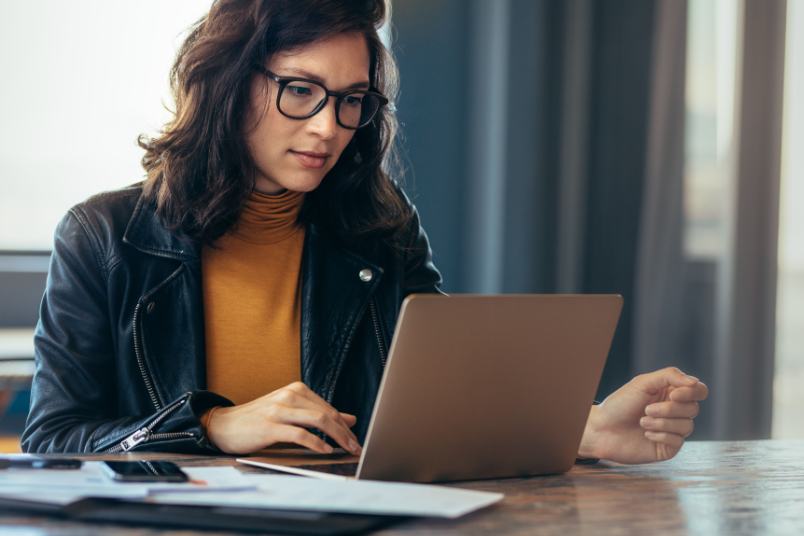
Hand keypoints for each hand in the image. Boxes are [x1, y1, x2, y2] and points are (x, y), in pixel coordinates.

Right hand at [206, 382, 361, 455]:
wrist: (223, 425)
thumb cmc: (258, 420)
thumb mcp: (291, 412)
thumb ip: (318, 414)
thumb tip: (350, 419)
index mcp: (296, 390)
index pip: (329, 408)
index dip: (345, 426)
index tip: (355, 440)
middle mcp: (289, 395)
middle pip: (327, 413)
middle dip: (345, 432)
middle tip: (356, 447)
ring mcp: (279, 409)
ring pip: (318, 420)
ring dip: (337, 437)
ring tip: (346, 449)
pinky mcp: (269, 426)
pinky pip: (299, 434)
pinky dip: (316, 443)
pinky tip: (324, 450)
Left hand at [578, 367, 707, 463]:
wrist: (602, 429)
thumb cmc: (620, 404)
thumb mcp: (643, 383)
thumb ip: (669, 376)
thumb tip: (695, 382)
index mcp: (671, 393)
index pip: (699, 391)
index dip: (692, 392)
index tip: (673, 395)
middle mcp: (675, 412)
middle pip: (693, 408)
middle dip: (669, 409)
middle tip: (647, 409)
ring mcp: (673, 430)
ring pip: (687, 426)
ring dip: (662, 423)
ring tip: (642, 421)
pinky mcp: (668, 447)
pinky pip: (678, 441)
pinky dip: (661, 435)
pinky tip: (646, 434)